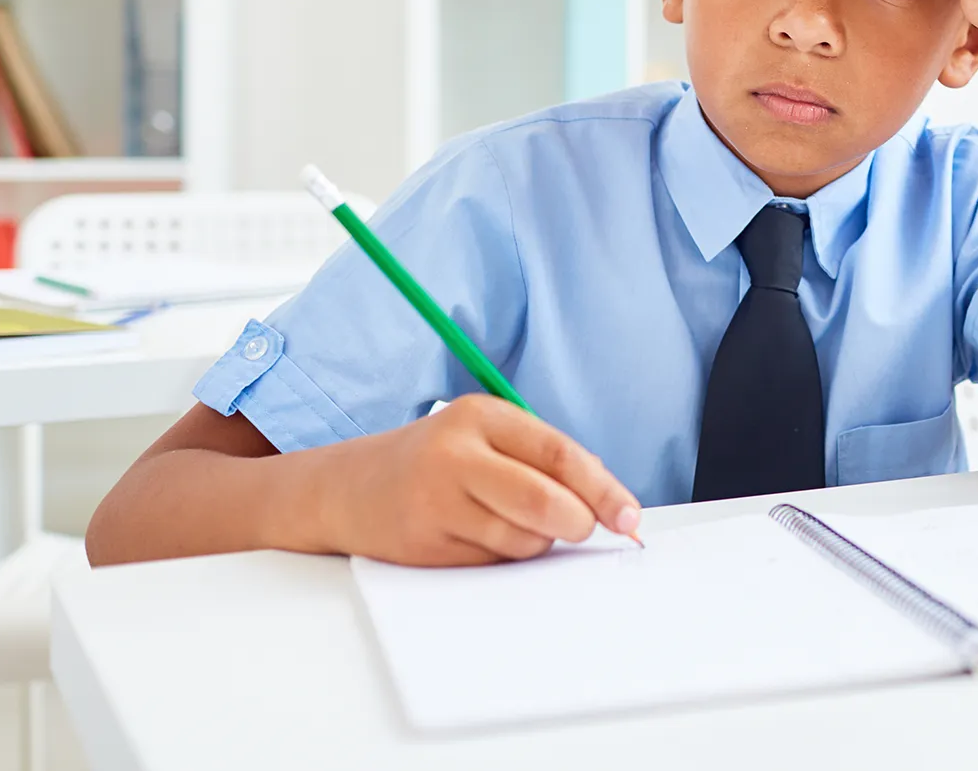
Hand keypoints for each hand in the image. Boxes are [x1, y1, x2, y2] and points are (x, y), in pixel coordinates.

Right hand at [319, 394, 641, 565]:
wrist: (348, 488)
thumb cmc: (438, 462)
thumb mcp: (486, 438)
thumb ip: (544, 462)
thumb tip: (610, 506)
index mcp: (481, 416)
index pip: (559, 453)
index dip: (602, 489)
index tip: (629, 517)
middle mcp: (455, 453)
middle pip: (543, 500)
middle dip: (577, 523)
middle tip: (582, 529)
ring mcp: (434, 500)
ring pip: (522, 538)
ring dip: (536, 542)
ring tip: (510, 522)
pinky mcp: (422, 543)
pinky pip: (491, 561)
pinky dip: (501, 556)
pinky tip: (475, 536)